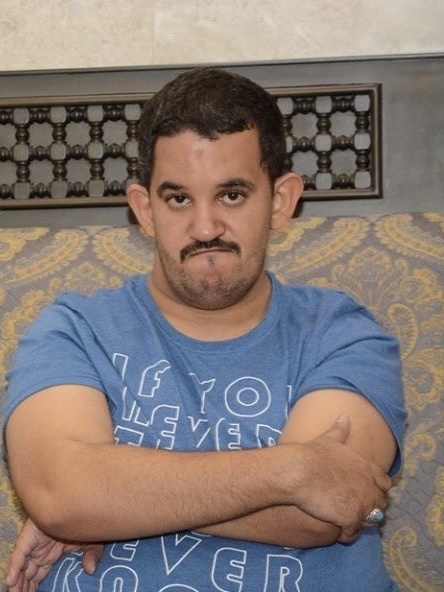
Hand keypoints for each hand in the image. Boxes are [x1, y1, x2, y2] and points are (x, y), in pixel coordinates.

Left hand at [6, 518, 102, 591]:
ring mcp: (34, 544)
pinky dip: (14, 568)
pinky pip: (19, 555)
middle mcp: (40, 551)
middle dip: (24, 589)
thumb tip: (91, 569)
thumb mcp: (93, 539)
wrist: (78, 498)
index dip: (35, 588)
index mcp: (51, 553)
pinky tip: (11, 582)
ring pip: (21, 569)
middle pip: (28, 575)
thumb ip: (92, 554)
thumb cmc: (85, 517)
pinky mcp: (29, 537)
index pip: (39, 575)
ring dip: (18, 584)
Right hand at [285, 415, 390, 542]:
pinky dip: (346, 533)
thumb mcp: (328, 439)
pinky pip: (352, 533)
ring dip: (359, 522)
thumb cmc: (311, 454)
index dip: (377, 489)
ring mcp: (361, 503)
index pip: (384, 482)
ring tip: (344, 522)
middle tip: (353, 509)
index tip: (365, 492)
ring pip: (369, 520)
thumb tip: (345, 415)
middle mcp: (368, 486)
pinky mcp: (351, 518)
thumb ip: (340, 430)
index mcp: (365, 467)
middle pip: (380, 503)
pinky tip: (335, 530)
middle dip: (370, 508)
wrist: (299, 471)